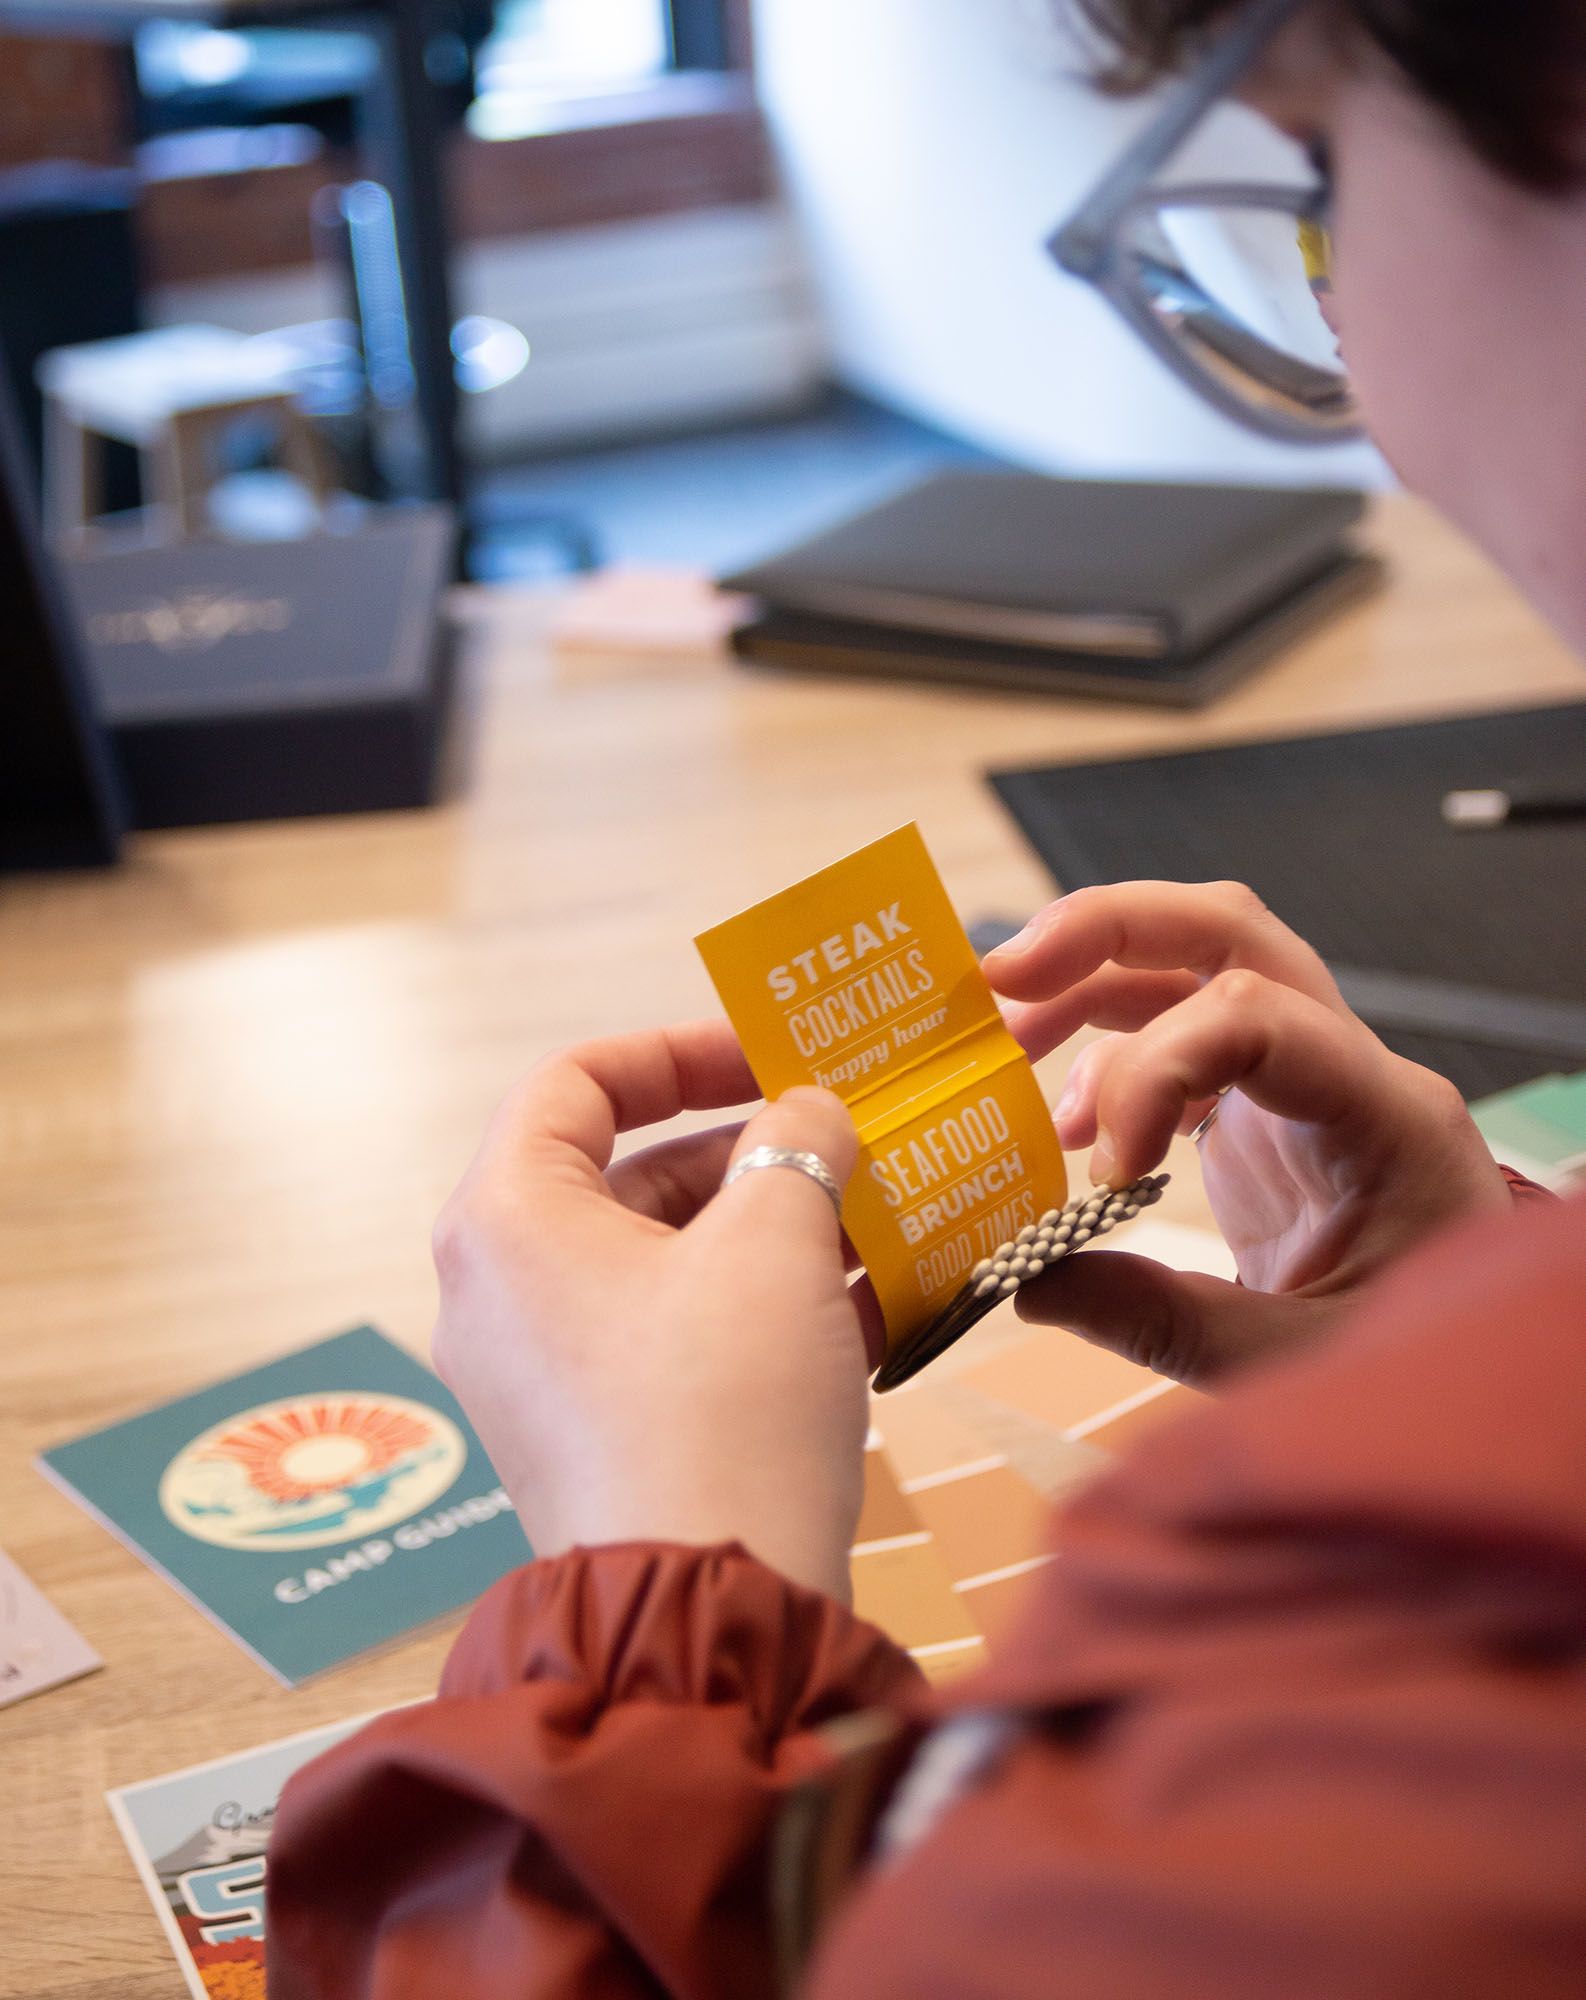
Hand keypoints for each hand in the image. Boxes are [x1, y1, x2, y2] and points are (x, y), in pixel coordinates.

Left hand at [430, 1019, 874, 1602]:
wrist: (712, 1610)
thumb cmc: (723, 1405)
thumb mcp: (776, 1243)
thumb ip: (797, 1145)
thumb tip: (810, 1113)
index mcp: (507, 1217)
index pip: (576, 1080)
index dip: (680, 1050)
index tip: (773, 1058)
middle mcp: (498, 1290)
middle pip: (626, 1174)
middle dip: (748, 1152)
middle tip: (845, 1144)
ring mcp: (538, 1374)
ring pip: (661, 1261)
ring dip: (768, 1232)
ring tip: (876, 1223)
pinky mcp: (590, 1439)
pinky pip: (671, 1338)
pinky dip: (755, 1309)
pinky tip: (866, 1308)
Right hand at [983, 881, 1510, 1383]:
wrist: (1477, 1372)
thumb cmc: (1419, 1363)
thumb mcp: (1299, 1363)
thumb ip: (1166, 1323)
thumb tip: (1030, 1280)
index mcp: (1386, 1113)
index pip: (1259, 1015)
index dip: (1154, 1068)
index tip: (1104, 1170)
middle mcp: (1350, 1066)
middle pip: (1229, 932)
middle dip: (1108, 933)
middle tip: (1003, 977)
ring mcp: (1309, 1075)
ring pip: (1197, 963)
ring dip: (1092, 982)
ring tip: (1004, 1039)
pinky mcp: (1271, 1104)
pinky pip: (1184, 1030)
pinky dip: (1112, 1051)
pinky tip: (1067, 1119)